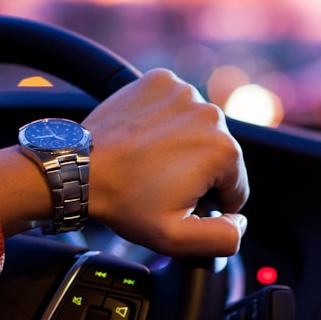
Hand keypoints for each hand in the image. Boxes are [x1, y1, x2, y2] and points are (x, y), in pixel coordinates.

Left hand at [83, 69, 248, 256]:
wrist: (80, 168)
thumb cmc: (124, 201)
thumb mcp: (177, 238)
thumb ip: (223, 238)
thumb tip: (240, 222)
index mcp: (223, 151)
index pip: (235, 187)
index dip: (209, 203)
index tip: (177, 202)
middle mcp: (211, 114)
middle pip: (219, 155)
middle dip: (197, 173)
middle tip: (159, 184)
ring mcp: (184, 92)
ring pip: (198, 129)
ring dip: (183, 145)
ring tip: (150, 161)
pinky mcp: (161, 81)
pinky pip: (176, 106)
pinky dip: (166, 120)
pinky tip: (145, 138)